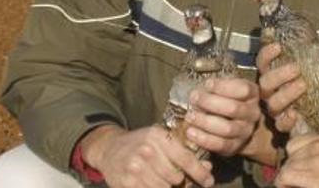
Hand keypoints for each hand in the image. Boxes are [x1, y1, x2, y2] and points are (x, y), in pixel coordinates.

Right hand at [81, 124, 213, 187]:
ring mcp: (135, 168)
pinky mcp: (126, 183)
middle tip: (180, 181)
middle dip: (182, 182)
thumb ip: (184, 152)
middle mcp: (146, 151)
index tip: (209, 181)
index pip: (185, 158)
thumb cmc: (141, 144)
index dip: (200, 173)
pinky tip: (153, 185)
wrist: (109, 149)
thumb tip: (208, 167)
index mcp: (158, 137)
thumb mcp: (161, 140)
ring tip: (165, 182)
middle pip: (176, 177)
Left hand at [183, 77, 260, 155]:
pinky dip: (204, 139)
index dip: (223, 86)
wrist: (234, 122)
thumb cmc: (226, 99)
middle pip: (233, 108)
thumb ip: (215, 87)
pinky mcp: (235, 146)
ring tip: (190, 116)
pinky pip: (220, 145)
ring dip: (205, 122)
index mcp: (252, 94)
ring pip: (227, 128)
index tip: (207, 84)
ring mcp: (245, 131)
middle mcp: (252, 113)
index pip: (243, 90)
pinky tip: (191, 132)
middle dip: (210, 103)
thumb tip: (198, 92)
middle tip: (194, 98)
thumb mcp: (225, 88)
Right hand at [257, 43, 302, 132]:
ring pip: (272, 103)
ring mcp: (278, 110)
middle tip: (296, 68)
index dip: (267, 54)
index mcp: (276, 76)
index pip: (263, 63)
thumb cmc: (316, 86)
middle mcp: (273, 92)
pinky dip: (287, 120)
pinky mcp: (285, 125)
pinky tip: (296, 114)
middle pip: (265, 83)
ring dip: (286, 94)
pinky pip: (281, 125)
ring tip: (303, 86)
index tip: (278, 47)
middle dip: (279, 74)